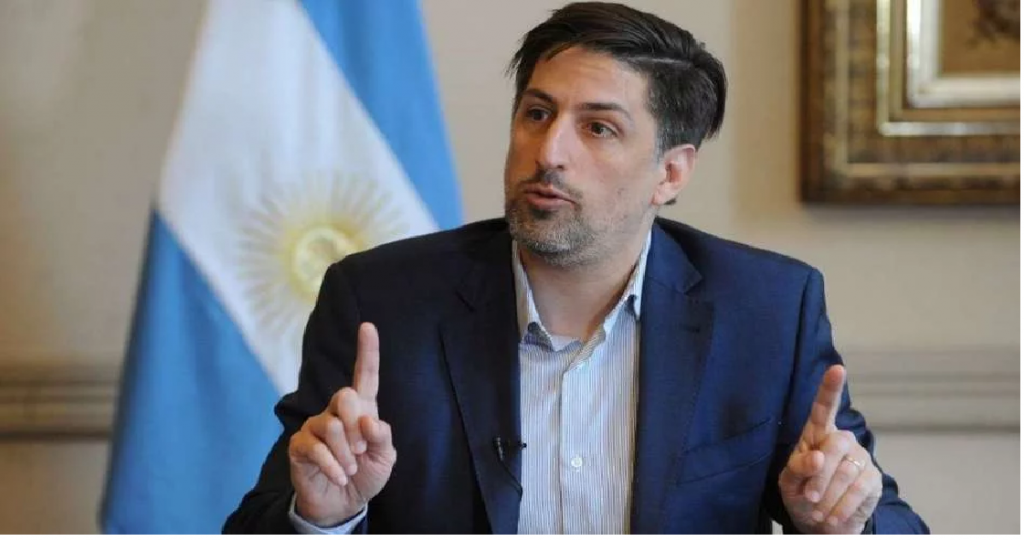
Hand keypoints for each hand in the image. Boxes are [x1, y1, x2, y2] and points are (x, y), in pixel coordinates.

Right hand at [288, 322, 396, 526]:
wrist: (342, 504)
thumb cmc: (365, 475)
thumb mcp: (385, 458)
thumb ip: (382, 437)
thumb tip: (368, 420)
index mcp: (362, 409)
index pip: (365, 376)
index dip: (367, 351)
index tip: (368, 326)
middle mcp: (336, 412)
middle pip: (345, 396)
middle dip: (356, 426)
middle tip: (360, 451)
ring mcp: (315, 426)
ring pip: (331, 426)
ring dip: (346, 454)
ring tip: (349, 469)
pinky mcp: (300, 445)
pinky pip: (316, 448)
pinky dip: (333, 466)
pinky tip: (338, 476)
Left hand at [779, 365, 881, 533]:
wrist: (823, 524)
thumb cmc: (802, 495)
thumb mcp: (789, 482)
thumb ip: (798, 467)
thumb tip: (817, 457)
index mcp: (816, 435)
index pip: (824, 409)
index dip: (830, 389)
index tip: (838, 369)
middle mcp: (842, 441)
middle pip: (834, 445)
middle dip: (819, 476)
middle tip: (809, 498)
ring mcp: (860, 458)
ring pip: (846, 472)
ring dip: (828, 497)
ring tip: (818, 511)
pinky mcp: (873, 479)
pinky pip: (859, 490)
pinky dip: (842, 507)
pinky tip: (833, 516)